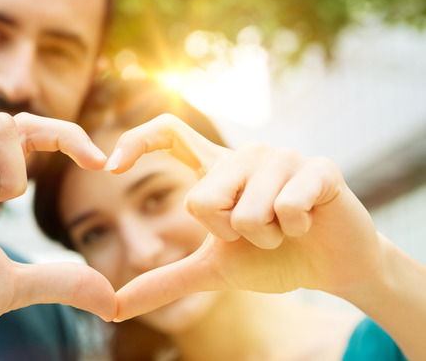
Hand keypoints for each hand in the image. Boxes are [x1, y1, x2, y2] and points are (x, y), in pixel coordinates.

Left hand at [106, 114, 380, 320]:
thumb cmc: (270, 259)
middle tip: (254, 234)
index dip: (136, 140)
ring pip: (246, 211)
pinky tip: (307, 224)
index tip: (110, 166)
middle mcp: (244, 154)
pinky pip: (288, 206)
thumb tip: (114, 309)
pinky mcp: (318, 168)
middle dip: (225, 236)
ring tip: (283, 229)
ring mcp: (282, 156)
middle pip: (200, 200)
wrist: (330, 269)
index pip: (168, 131)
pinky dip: (295, 230)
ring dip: (265, 237)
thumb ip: (164, 281)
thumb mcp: (211, 270)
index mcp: (215, 168)